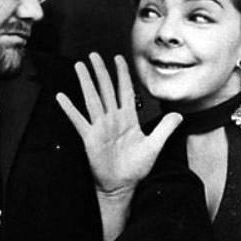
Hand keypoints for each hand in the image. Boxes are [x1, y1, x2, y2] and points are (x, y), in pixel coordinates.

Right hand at [57, 52, 181, 194]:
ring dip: (86, 82)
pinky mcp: (90, 138)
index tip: (118, 58)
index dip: (122, 74)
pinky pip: (79, 120)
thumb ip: (165, 129)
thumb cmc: (136, 167)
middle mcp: (113, 119)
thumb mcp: (154, 146)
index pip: (124, 90)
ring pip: (92, 99)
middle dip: (100, 71)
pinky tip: (62, 97)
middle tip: (93, 55)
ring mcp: (100, 127)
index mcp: (128, 118)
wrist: (122, 186)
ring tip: (80, 67)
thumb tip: (178, 115)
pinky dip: (70, 109)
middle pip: (105, 89)